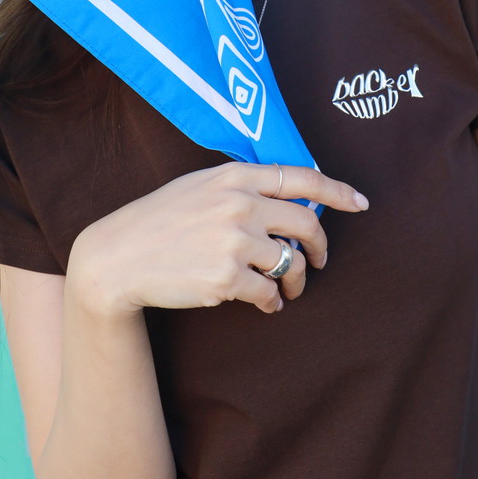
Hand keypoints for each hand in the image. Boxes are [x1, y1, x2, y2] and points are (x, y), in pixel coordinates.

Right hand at [69, 163, 368, 318]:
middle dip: (320, 247)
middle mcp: (239, 204)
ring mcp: (234, 241)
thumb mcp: (199, 185)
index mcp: (234, 176)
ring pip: (290, 263)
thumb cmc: (159, 220)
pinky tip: (264, 303)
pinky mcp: (226, 278)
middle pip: (307, 223)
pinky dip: (271, 301)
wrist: (118, 256)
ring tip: (287, 289)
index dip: (337, 189)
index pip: (301, 176)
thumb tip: (289, 197)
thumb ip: (241, 186)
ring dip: (295, 280)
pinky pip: (268, 293)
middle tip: (318, 260)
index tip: (359, 202)